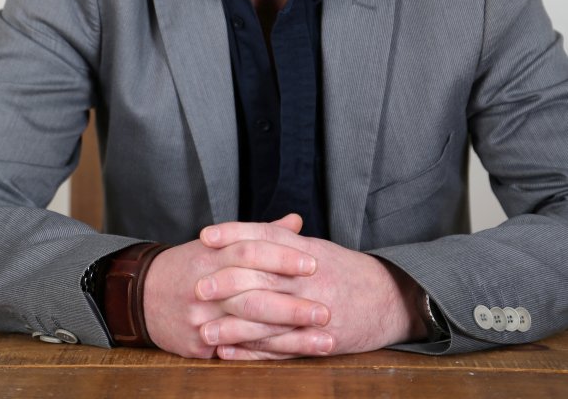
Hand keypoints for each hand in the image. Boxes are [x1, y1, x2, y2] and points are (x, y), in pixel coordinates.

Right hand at [143, 214, 329, 357]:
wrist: (141, 294)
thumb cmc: (191, 265)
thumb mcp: (219, 243)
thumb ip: (261, 233)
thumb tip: (296, 221)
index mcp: (214, 254)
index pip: (251, 250)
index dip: (282, 257)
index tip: (314, 264)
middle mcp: (207, 284)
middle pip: (253, 292)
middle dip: (292, 304)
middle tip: (327, 309)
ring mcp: (201, 316)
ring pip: (249, 326)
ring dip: (289, 336)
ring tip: (323, 339)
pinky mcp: (197, 343)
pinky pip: (236, 351)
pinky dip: (266, 355)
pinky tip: (293, 359)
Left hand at [198, 217, 426, 359]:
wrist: (391, 297)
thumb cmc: (348, 271)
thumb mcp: (318, 249)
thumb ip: (285, 241)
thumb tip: (250, 234)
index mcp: (306, 250)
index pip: (264, 235)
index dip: (234, 233)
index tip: (205, 236)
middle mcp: (307, 277)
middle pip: (260, 275)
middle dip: (225, 281)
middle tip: (196, 286)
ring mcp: (312, 309)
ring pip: (265, 317)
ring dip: (231, 325)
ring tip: (203, 330)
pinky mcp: (317, 340)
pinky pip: (279, 348)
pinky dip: (252, 351)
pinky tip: (228, 352)